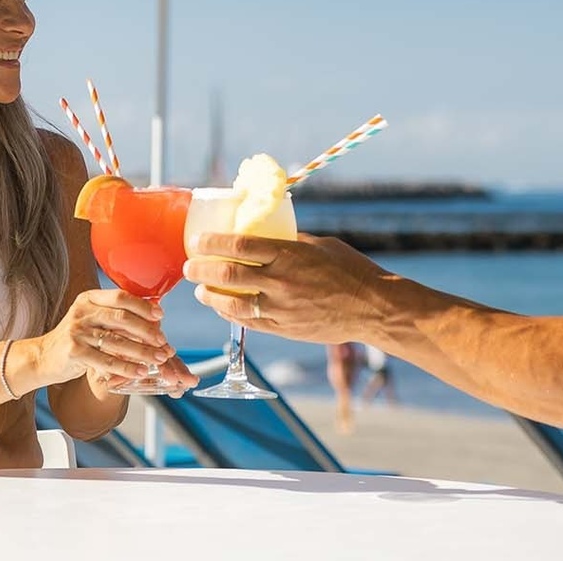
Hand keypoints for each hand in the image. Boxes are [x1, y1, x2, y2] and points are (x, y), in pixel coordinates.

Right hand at [41, 288, 183, 391]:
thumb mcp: (92, 319)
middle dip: (146, 330)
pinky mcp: (74, 351)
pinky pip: (106, 361)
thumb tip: (155, 316)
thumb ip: (116, 316)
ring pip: (116, 341)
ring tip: (159, 358)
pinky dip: (127, 367)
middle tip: (163, 341)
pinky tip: (141, 371)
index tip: (160, 315)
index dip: (143, 306)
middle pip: (121, 318)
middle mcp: (82, 311)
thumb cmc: (77, 338)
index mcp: (89, 298)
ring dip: (142, 351)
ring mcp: (77, 331)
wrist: (43, 357)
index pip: (120, 297)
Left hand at [183, 232, 386, 344]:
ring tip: (201, 291)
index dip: (212, 242)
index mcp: (288, 253)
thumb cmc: (350, 269)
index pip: (238, 245)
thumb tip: (266, 235)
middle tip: (190, 267)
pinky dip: (231, 314)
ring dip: (211, 296)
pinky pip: (249, 322)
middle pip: (228, 274)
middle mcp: (280, 281)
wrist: (372, 307)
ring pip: (232, 303)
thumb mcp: (319, 245)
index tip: (197, 241)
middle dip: (201, 270)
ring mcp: (281, 308)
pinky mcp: (285, 328)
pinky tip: (224, 308)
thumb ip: (290, 242)